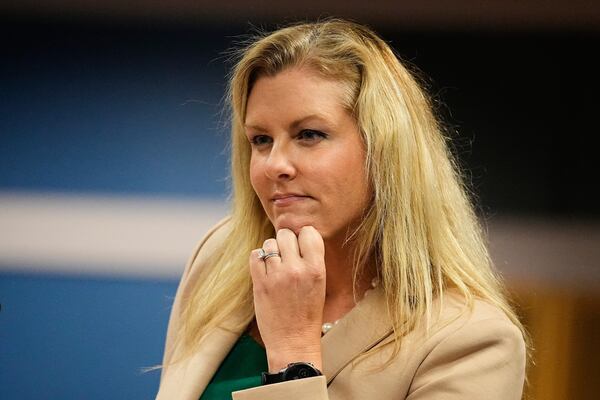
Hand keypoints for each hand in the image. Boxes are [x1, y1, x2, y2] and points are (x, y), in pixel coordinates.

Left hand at [249, 226, 325, 371]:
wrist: (293, 341)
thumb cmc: (307, 313)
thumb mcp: (319, 284)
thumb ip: (311, 260)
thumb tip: (297, 236)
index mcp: (316, 269)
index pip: (309, 232)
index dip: (303, 237)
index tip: (300, 246)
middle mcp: (297, 269)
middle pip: (286, 234)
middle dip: (285, 242)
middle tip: (286, 256)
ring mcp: (277, 275)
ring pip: (270, 243)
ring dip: (272, 251)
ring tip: (276, 265)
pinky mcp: (260, 283)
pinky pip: (255, 255)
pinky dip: (258, 258)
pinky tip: (264, 269)